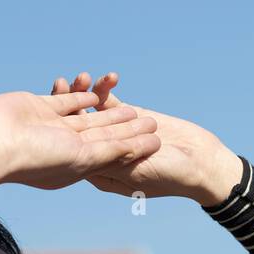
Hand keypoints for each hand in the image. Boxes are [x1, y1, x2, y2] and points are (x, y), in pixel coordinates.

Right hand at [0, 88, 159, 192]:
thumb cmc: (35, 158)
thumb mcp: (81, 158)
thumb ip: (110, 151)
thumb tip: (140, 148)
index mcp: (73, 167)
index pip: (110, 155)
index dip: (134, 147)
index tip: (157, 139)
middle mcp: (62, 149)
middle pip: (102, 137)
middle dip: (127, 130)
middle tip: (153, 120)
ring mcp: (49, 129)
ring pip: (86, 119)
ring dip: (108, 113)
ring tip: (131, 104)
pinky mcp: (37, 108)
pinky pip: (64, 103)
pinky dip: (80, 97)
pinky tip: (98, 94)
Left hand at [49, 72, 242, 203]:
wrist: (199, 163)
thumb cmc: (167, 176)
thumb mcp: (133, 173)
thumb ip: (109, 160)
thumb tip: (79, 153)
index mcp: (96, 168)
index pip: (70, 145)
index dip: (60, 126)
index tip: (53, 106)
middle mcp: (101, 150)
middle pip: (77, 124)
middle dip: (68, 103)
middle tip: (60, 83)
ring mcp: (115, 133)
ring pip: (93, 110)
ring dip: (86, 92)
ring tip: (81, 76)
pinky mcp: (130, 118)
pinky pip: (112, 103)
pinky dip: (108, 89)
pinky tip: (109, 76)